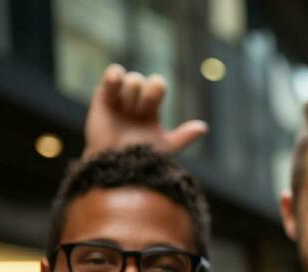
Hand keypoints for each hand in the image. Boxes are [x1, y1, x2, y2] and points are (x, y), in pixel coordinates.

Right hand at [85, 64, 207, 157]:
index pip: (157, 84)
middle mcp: (135, 100)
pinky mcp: (103, 96)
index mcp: (150, 108)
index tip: (148, 112)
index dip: (154, 93)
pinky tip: (113, 88)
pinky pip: (112, 73)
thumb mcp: (166, 147)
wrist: (116, 162)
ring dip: (129, 95)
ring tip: (123, 111)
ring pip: (131, 78)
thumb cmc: (141, 157)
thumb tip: (204, 128)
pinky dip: (114, 76)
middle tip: (136, 112)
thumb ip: (184, 137)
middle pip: (144, 80)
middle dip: (143, 96)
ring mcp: (119, 97)